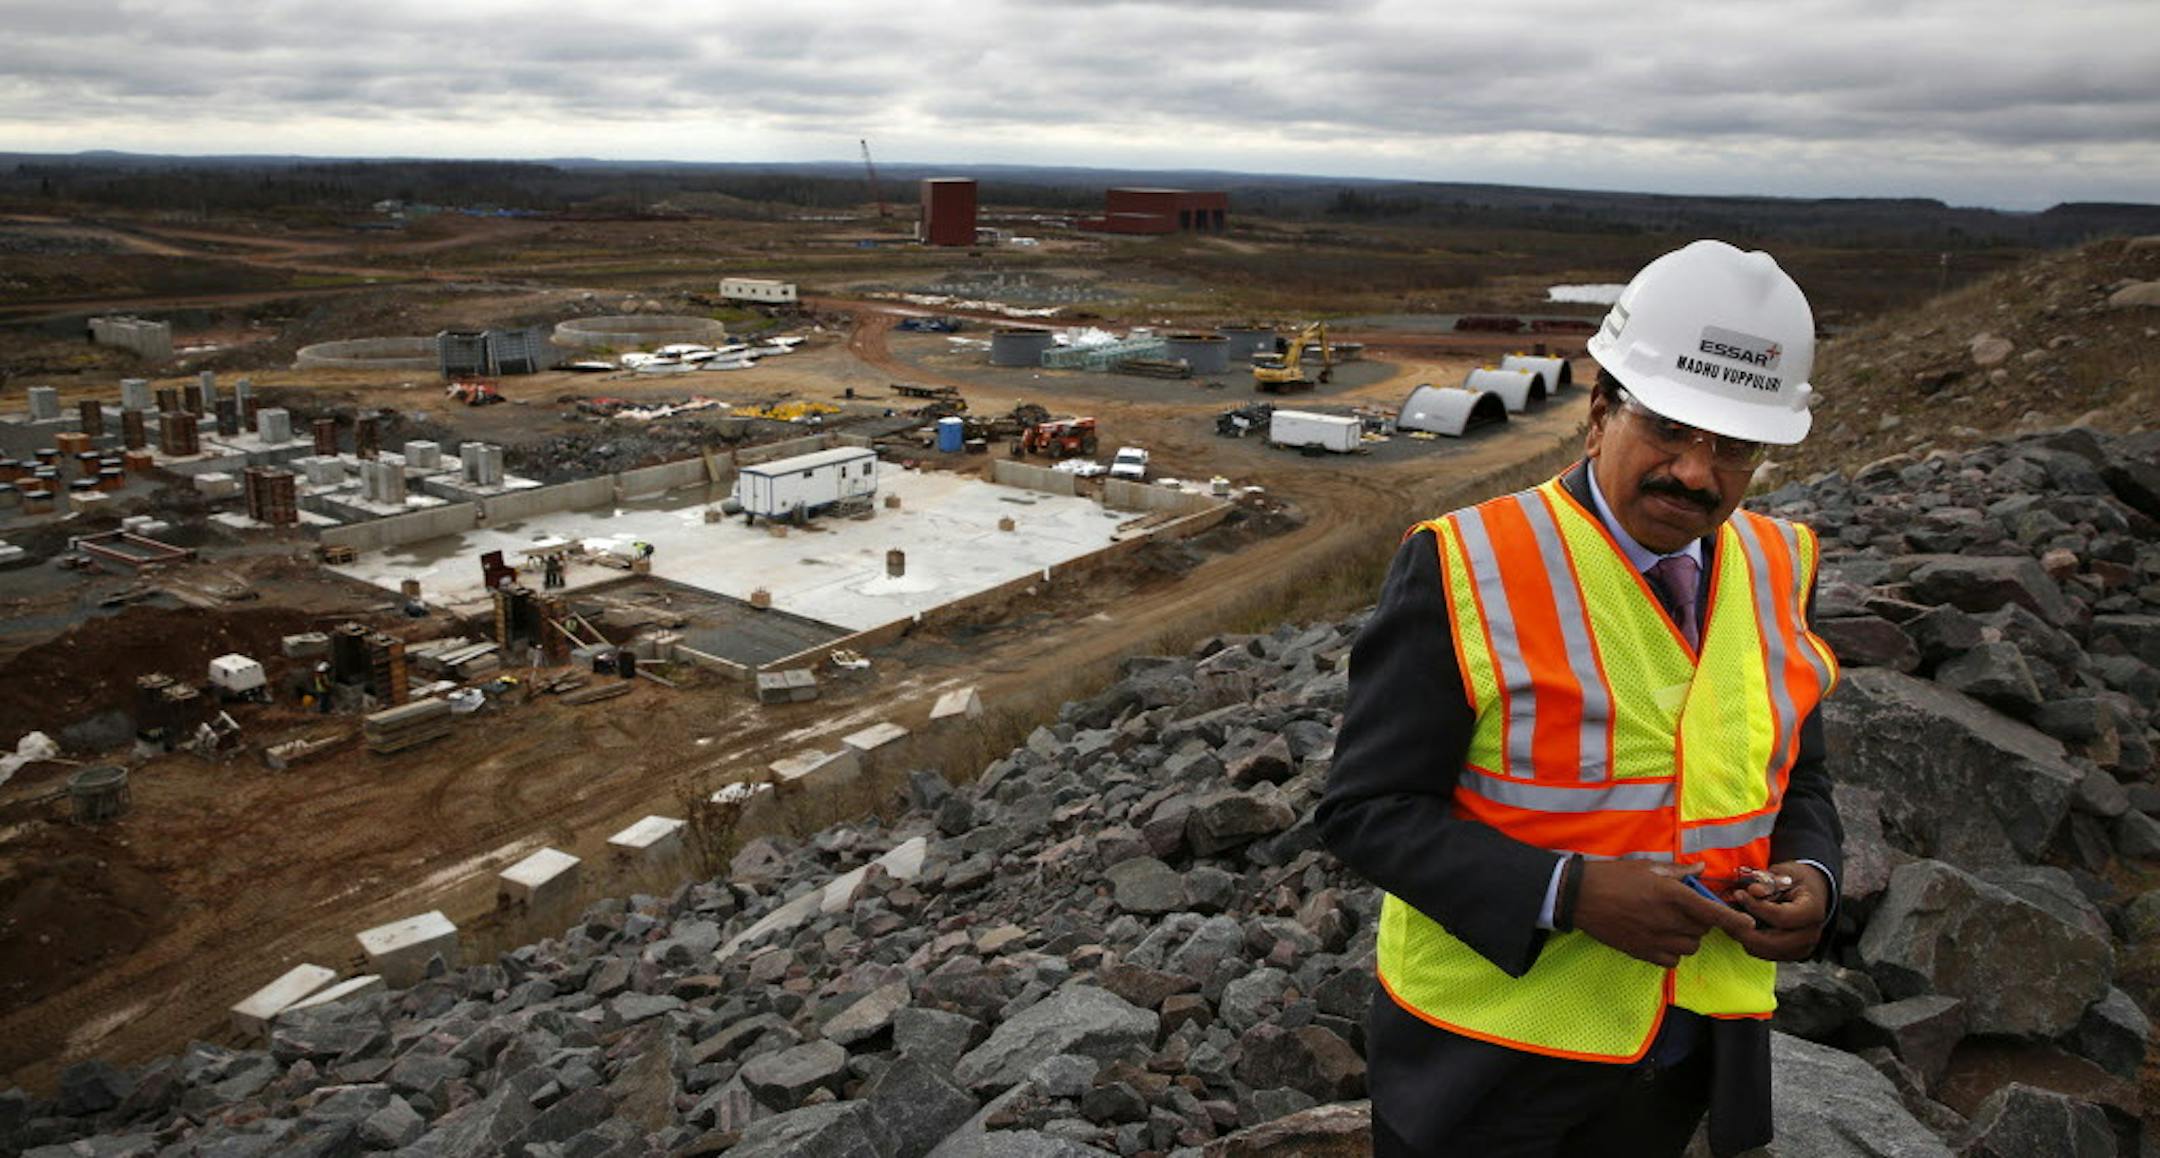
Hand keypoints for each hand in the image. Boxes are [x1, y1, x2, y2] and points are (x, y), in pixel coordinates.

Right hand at [1573, 860, 1757, 967]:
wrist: (1580, 897)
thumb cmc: (1613, 876)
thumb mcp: (1647, 867)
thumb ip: (1678, 871)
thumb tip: (1701, 869)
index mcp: (1672, 895)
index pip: (1713, 913)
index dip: (1735, 921)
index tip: (1748, 924)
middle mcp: (1668, 919)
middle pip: (1703, 929)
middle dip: (1702, 920)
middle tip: (1686, 908)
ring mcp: (1656, 939)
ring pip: (1690, 946)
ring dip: (1689, 936)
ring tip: (1672, 923)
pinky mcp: (1643, 952)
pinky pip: (1673, 959)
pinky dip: (1673, 950)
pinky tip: (1660, 936)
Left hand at [1728, 861, 1831, 961]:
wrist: (1810, 894)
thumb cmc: (1796, 881)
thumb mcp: (1786, 872)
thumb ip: (1770, 882)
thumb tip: (1753, 891)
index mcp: (1812, 912)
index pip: (1781, 917)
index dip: (1756, 907)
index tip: (1739, 894)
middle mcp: (1809, 935)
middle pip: (1769, 941)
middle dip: (1742, 927)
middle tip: (1723, 911)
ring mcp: (1799, 949)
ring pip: (1762, 949)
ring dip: (1741, 934)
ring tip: (1728, 916)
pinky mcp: (1787, 955)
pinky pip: (1761, 952)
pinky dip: (1746, 940)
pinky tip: (1738, 924)